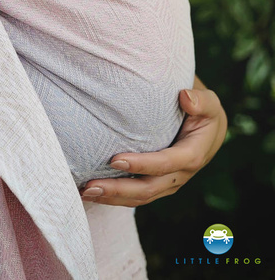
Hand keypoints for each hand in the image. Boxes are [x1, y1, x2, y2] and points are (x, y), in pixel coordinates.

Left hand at [80, 86, 226, 206]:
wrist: (207, 127)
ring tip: (86, 192)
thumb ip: (201, 100)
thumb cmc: (203, 110)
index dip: (142, 165)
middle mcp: (180, 175)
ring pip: (141, 197)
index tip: (114, 159)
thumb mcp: (209, 102)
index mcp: (192, 155)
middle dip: (119, 189)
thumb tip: (186, 97)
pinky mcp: (159, 184)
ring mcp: (169, 183)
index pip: (165, 163)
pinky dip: (116, 197)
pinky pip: (138, 196)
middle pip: (148, 188)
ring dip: (113, 197)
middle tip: (90, 186)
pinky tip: (95, 192)